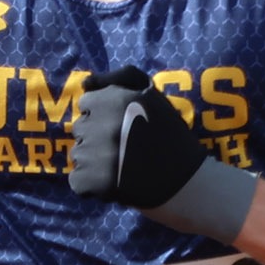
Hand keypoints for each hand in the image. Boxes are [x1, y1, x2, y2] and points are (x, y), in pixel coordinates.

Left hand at [69, 66, 207, 208]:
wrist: (186, 181)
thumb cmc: (170, 134)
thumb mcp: (151, 94)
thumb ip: (118, 79)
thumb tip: (86, 83)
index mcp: (115, 100)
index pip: (86, 103)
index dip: (102, 113)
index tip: (119, 124)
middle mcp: (102, 125)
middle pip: (80, 128)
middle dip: (96, 136)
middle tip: (122, 146)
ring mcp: (95, 155)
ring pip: (78, 154)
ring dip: (94, 160)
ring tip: (119, 166)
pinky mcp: (92, 182)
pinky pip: (77, 180)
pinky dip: (91, 185)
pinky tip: (113, 183)